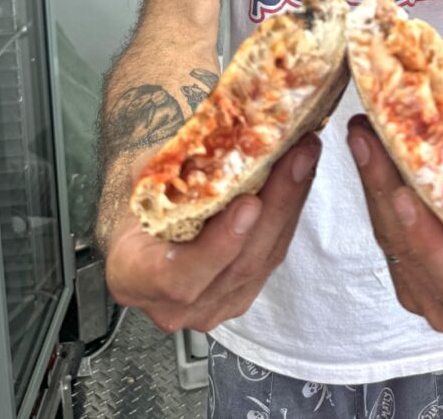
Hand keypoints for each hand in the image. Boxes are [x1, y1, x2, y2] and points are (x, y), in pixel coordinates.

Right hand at [104, 134, 320, 332]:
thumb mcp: (138, 184)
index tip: (249, 204)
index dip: (219, 244)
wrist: (142, 241)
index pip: (179, 276)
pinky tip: (300, 179)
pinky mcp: (242, 296)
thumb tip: (213, 134)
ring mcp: (214, 307)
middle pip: (239, 264)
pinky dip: (289, 214)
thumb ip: (167, 168)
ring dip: (290, 204)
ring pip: (264, 260)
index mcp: (136, 278)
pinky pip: (273, 257)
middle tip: (298, 156)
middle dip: (276, 205)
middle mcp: (176, 306)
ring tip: (306, 157)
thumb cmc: (136, 210)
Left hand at [346, 115, 442, 338]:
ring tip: (365, 139)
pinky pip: (387, 243)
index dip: (430, 240)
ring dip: (374, 187)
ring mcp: (438, 307)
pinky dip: (377, 199)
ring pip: (394, 245)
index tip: (403, 196)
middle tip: (370, 140)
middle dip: (386, 190)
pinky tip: (370, 162)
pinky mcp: (411, 291)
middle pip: (417, 254)